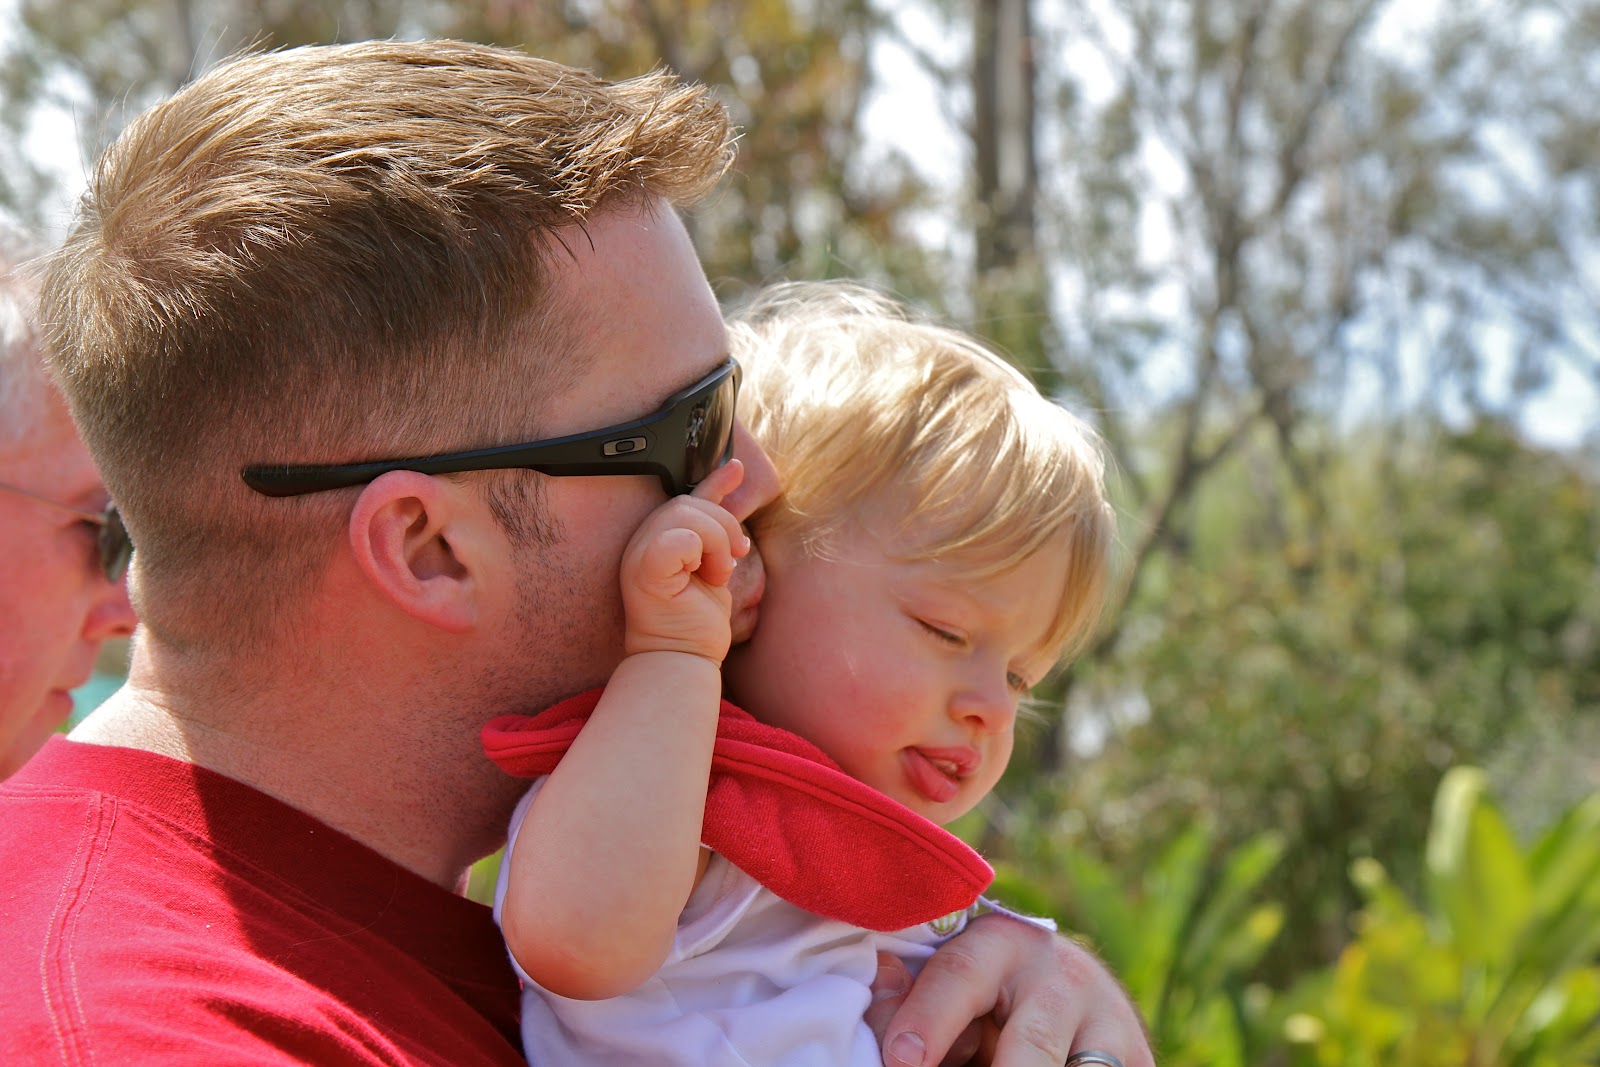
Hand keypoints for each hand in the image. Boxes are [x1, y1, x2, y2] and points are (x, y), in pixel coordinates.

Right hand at [620, 460, 749, 662]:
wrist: (683, 658)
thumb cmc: (697, 619)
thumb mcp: (714, 561)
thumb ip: (716, 523)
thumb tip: (733, 469)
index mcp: (654, 539)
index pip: (685, 497)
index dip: (714, 486)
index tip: (737, 483)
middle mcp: (640, 542)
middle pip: (687, 504)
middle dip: (723, 527)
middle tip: (733, 558)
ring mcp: (637, 555)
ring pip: (687, 516)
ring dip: (717, 543)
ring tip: (718, 574)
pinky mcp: (644, 572)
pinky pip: (677, 540)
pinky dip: (701, 553)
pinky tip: (703, 575)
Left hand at [866, 915, 1154, 1066]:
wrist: (1072, 1006)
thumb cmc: (987, 1007)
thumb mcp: (952, 998)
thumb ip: (915, 1002)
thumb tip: (880, 981)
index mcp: (1000, 943)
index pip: (961, 975)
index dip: (928, 1020)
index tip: (901, 1060)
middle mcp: (1062, 972)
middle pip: (1032, 1042)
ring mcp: (1109, 1017)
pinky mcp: (1137, 1057)